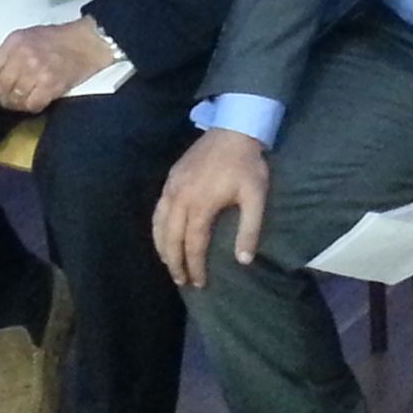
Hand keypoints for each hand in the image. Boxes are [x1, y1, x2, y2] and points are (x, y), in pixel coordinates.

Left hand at [0, 20, 115, 115]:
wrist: (86, 42)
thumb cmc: (59, 39)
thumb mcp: (27, 36)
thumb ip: (10, 53)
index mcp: (15, 42)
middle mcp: (24, 55)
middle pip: (1, 87)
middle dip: (3, 97)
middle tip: (8, 99)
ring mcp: (37, 71)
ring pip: (15, 98)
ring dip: (17, 104)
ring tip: (22, 101)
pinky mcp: (51, 84)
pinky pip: (32, 104)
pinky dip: (32, 106)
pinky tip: (36, 101)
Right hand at [154, 129, 268, 287]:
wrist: (233, 128)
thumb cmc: (246, 165)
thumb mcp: (256, 197)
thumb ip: (249, 229)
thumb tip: (243, 260)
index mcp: (201, 204)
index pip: (193, 243)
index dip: (194, 265)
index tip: (199, 283)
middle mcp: (180, 197)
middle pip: (171, 237)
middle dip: (174, 262)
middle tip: (180, 281)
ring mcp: (172, 186)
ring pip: (159, 224)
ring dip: (162, 247)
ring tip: (169, 263)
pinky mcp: (171, 178)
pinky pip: (158, 208)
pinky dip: (157, 227)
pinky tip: (162, 235)